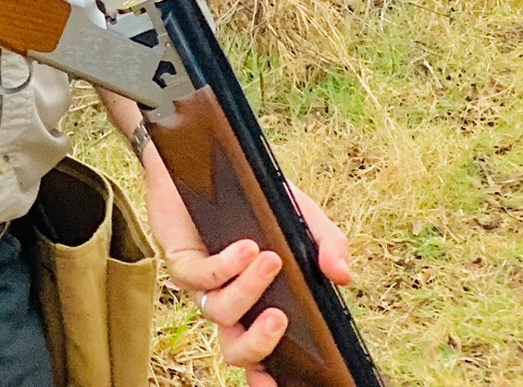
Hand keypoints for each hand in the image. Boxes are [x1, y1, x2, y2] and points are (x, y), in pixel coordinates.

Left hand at [147, 157, 352, 385]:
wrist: (201, 158)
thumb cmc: (253, 197)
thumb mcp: (301, 218)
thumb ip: (328, 246)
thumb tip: (343, 276)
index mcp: (258, 304)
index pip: (262, 355)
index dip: (268, 378)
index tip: (277, 385)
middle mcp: (229, 302)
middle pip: (237, 352)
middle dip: (262, 342)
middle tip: (281, 317)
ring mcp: (203, 284)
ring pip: (221, 312)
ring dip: (249, 289)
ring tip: (270, 258)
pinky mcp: (179, 260)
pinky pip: (201, 276)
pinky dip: (227, 265)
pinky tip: (246, 248)